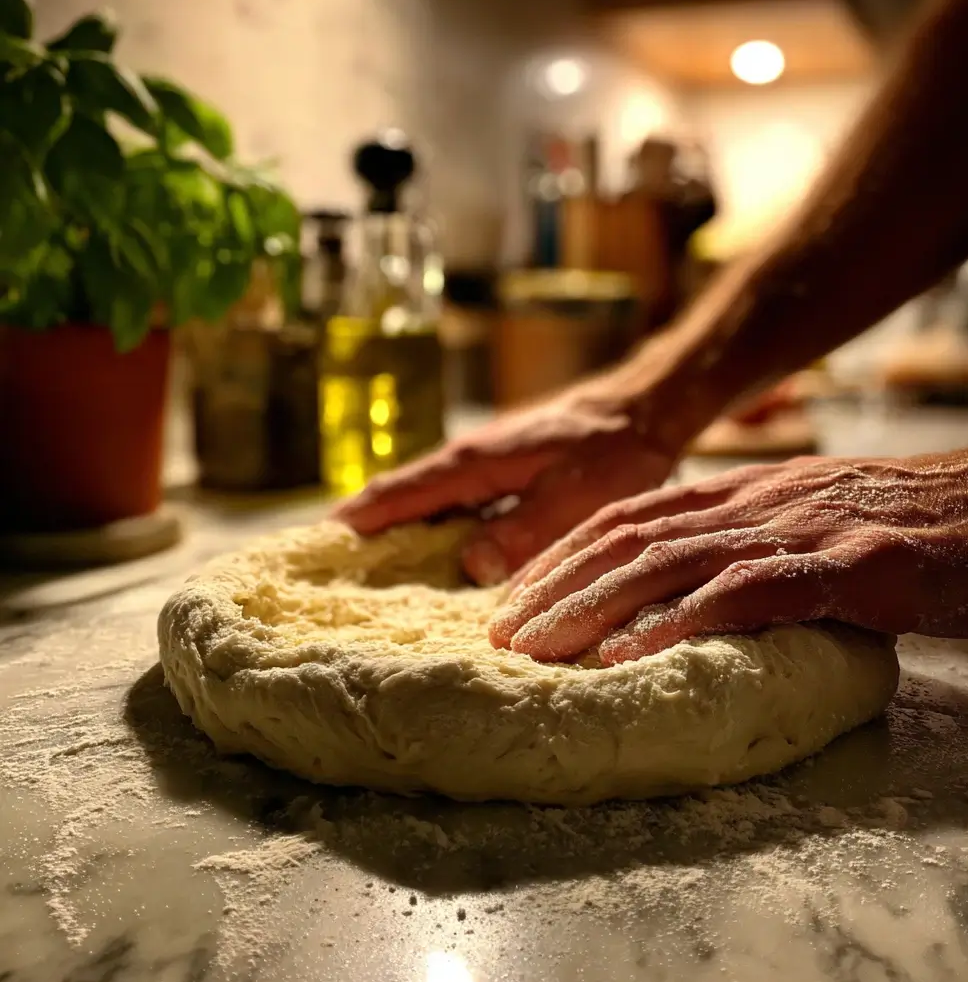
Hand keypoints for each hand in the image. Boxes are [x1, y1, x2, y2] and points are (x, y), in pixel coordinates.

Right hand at [332, 385, 679, 584]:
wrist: (639, 410)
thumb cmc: (612, 450)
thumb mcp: (574, 496)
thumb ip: (523, 529)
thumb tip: (468, 566)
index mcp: (473, 462)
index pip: (398, 494)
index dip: (356, 522)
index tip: (313, 550)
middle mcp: (466, 461)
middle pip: (397, 496)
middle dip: (357, 529)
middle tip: (319, 571)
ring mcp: (480, 465)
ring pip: (420, 502)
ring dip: (388, 530)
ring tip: (356, 571)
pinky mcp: (497, 475)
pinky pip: (447, 505)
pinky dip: (425, 528)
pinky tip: (424, 558)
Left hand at [490, 424, 967, 663]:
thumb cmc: (907, 523)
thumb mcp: (806, 521)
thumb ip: (744, 543)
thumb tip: (683, 587)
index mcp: (740, 495)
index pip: (627, 517)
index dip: (564, 555)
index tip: (519, 595)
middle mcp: (752, 505)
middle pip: (628, 538)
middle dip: (556, 585)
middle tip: (503, 633)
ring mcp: (793, 532)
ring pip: (666, 563)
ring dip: (593, 608)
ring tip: (539, 650)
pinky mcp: (840, 569)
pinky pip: (743, 594)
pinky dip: (678, 623)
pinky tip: (629, 655)